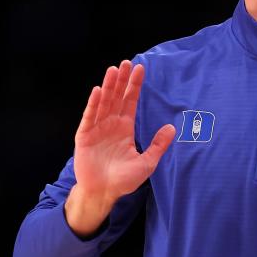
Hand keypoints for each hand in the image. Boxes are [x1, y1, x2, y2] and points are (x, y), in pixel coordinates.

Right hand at [64, 60, 175, 236]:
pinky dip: (93, 104)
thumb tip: (173, 128)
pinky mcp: (84, 136)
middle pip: (117, 97)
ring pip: (104, 102)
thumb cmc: (124, 180)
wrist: (104, 193)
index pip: (130, 101)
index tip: (140, 69)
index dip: (134, 85)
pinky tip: (98, 90)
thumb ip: (158, 145)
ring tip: (113, 70)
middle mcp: (111, 124)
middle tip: (127, 62)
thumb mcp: (147, 162)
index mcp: (125, 128)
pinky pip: (89, 117)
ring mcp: (97, 129)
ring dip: (108, 86)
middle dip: (122, 80)